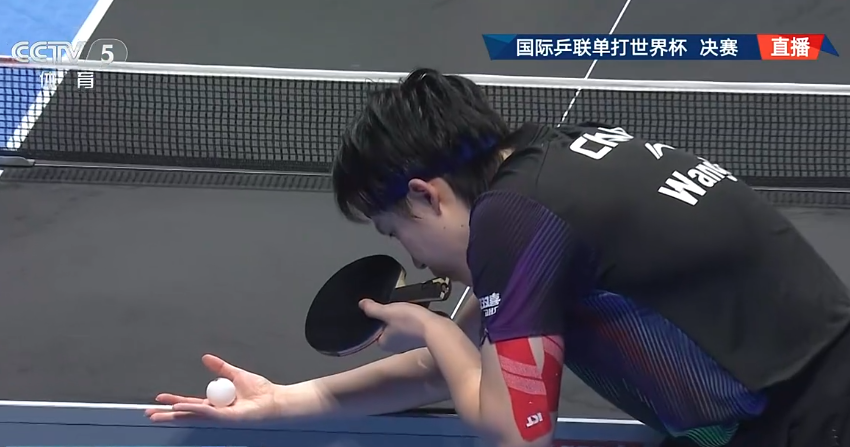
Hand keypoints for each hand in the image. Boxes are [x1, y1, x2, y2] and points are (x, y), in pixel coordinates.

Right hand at [145, 354, 278, 421]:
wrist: (274, 399)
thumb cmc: (260, 391)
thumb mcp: (235, 375)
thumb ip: (220, 368)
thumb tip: (205, 358)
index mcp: (216, 403)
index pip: (191, 403)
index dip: (175, 402)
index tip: (160, 400)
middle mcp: (216, 411)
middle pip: (187, 413)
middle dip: (168, 414)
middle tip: (150, 414)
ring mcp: (220, 417)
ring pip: (193, 415)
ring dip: (175, 413)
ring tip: (158, 414)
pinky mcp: (227, 419)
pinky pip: (207, 413)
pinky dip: (194, 409)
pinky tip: (180, 408)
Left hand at [359, 299, 441, 353]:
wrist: (436, 328)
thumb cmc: (410, 322)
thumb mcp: (387, 311)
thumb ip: (373, 309)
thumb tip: (361, 304)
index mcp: (383, 343)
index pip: (374, 330)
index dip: (377, 318)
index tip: (382, 308)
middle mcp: (394, 346)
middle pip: (387, 327)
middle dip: (391, 316)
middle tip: (395, 306)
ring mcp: (408, 343)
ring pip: (400, 326)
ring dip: (403, 317)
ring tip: (406, 307)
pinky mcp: (419, 339)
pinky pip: (412, 326)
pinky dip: (413, 319)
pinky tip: (416, 312)